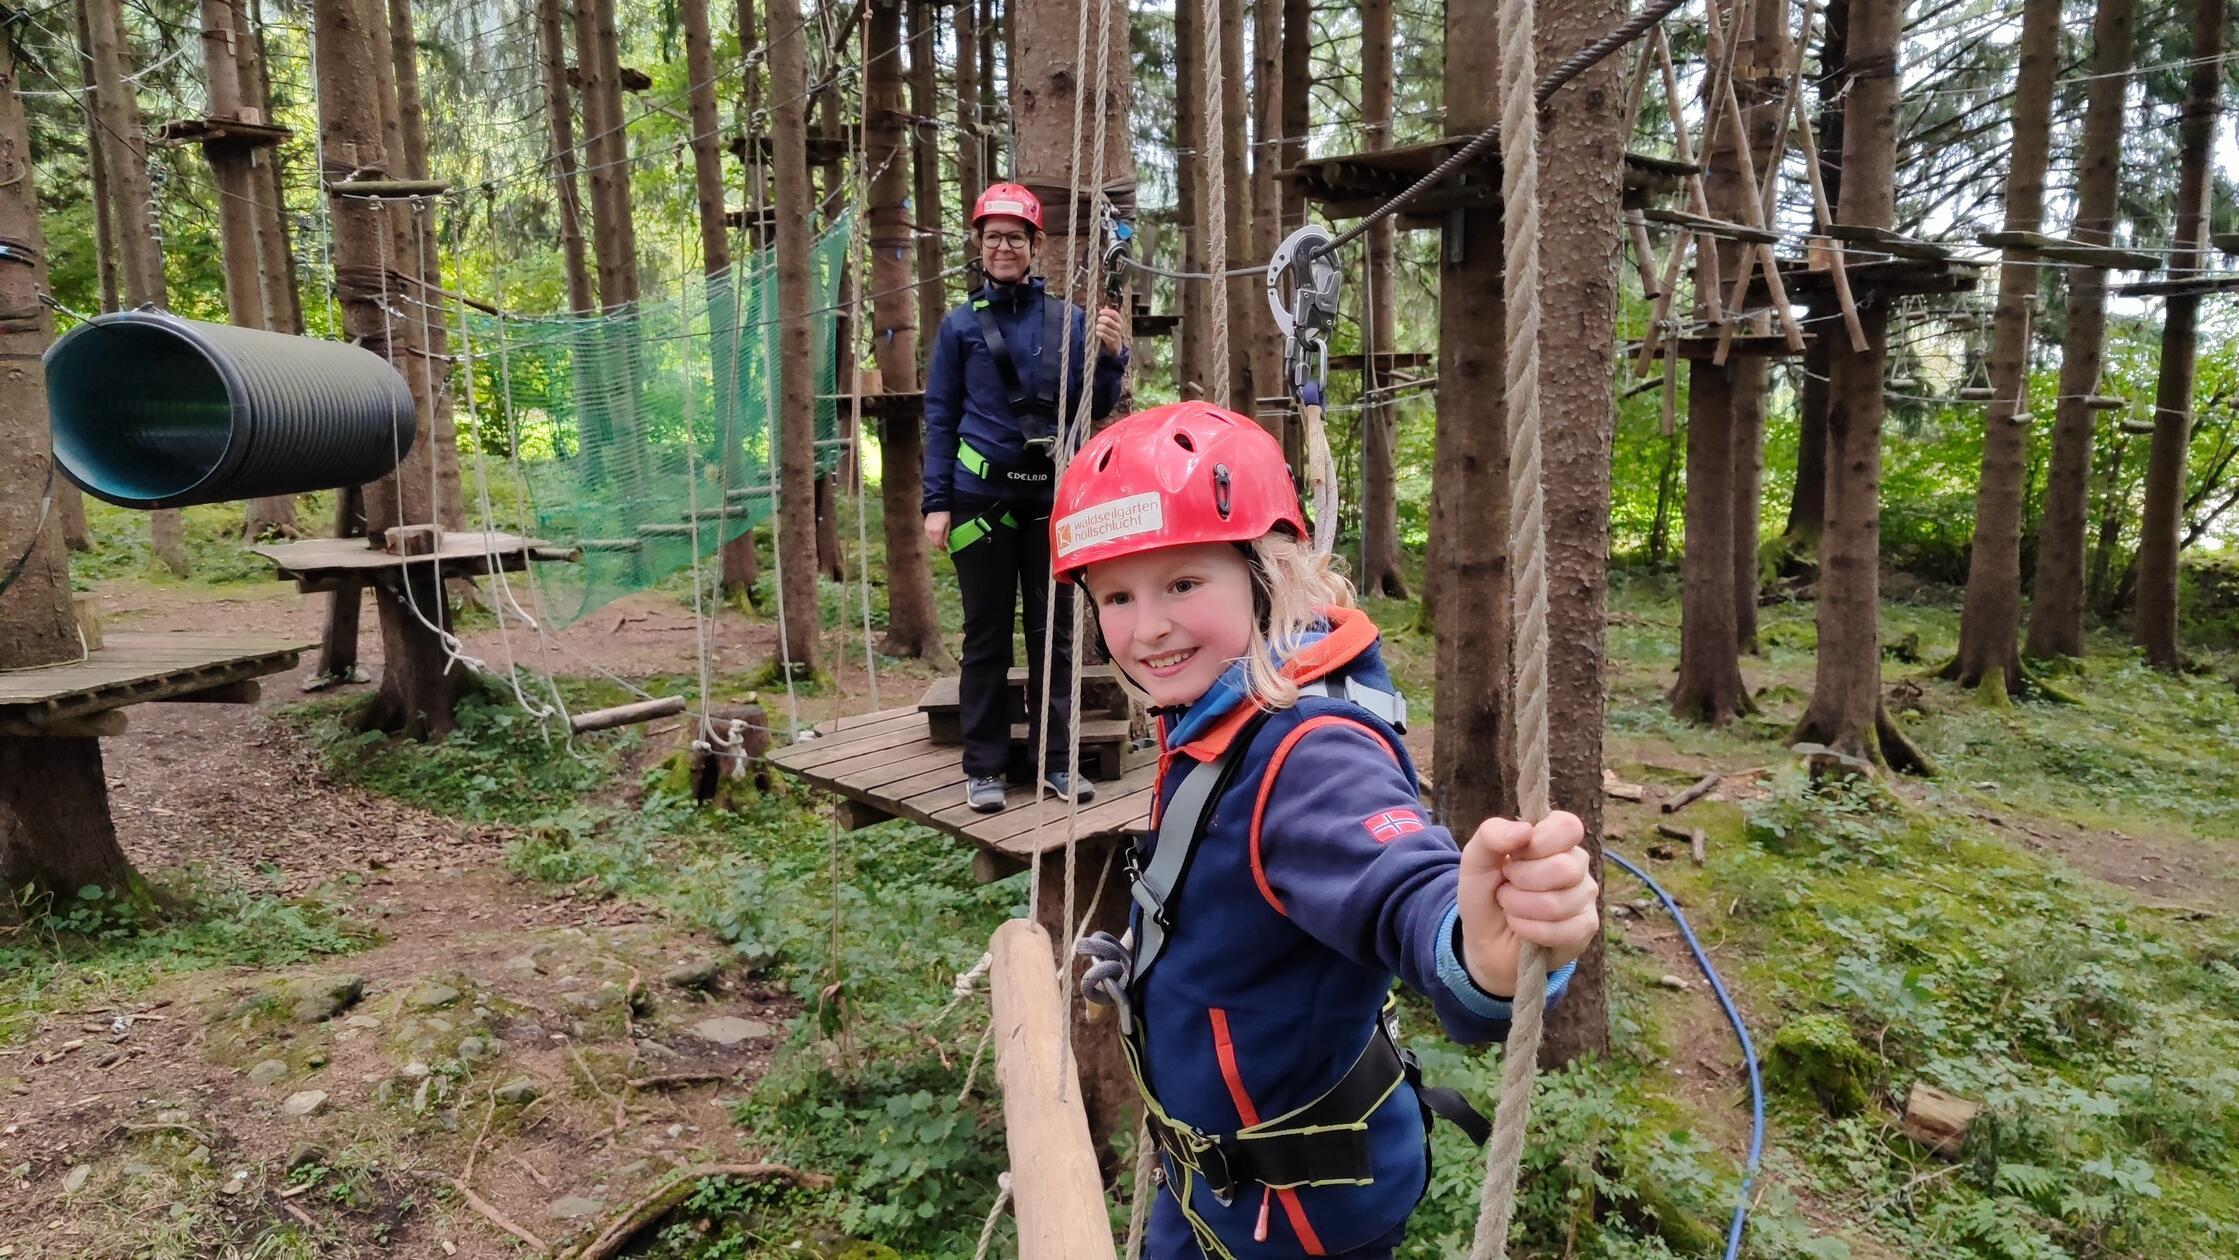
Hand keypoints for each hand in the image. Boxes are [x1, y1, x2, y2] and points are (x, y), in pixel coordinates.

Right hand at [924, 511, 950, 550]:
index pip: (939, 544)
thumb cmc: (945, 515)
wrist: (937, 507)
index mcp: (937, 532)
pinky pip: (927, 536)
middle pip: (934, 544)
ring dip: (935, 543)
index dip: (942, 548)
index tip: (946, 549)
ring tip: (939, 541)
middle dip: (939, 546)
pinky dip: (931, 539)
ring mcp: (927, 530)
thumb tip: (946, 545)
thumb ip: (946, 535)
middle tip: (943, 546)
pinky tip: (935, 537)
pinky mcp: (925, 527)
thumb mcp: (948, 525)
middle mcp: (931, 532)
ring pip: (930, 541)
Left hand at [1094, 306, 1125, 354]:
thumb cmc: (1112, 331)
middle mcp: (1119, 327)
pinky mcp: (1112, 340)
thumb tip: (1106, 306)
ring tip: (1097, 327)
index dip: (1107, 312)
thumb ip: (1109, 315)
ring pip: (1104, 328)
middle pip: (1108, 320)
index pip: (1114, 314)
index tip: (1100, 312)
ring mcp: (1116, 334)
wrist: (1116, 344)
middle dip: (1101, 319)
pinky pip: (1103, 335)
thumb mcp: (1113, 322)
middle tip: (1098, 320)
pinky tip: (1097, 332)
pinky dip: (1099, 333)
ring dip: (1099, 326)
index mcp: (1119, 321)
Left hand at [1456, 810, 1598, 997]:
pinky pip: (1564, 931)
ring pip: (1559, 903)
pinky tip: (1521, 927)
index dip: (1538, 843)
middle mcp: (1576, 864)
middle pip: (1564, 868)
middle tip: (1506, 886)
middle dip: (1521, 881)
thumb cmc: (1486, 893)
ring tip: (1510, 907)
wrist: (1484, 939)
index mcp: (1555, 839)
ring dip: (1520, 908)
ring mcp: (1585, 896)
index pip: (1568, 827)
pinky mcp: (1585, 928)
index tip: (1514, 856)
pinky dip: (1530, 930)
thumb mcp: (1476, 860)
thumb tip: (1525, 830)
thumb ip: (1491, 835)